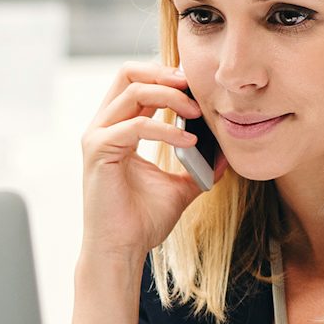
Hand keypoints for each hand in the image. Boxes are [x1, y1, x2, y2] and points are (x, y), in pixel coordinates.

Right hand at [80, 63, 222, 261]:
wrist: (122, 250)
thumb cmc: (142, 222)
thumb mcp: (180, 187)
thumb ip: (198, 166)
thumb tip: (226, 153)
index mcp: (116, 129)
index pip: (136, 82)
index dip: (166, 76)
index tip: (197, 86)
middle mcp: (102, 127)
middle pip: (127, 73)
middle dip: (164, 73)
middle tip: (194, 86)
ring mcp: (98, 137)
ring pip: (133, 91)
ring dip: (170, 97)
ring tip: (198, 112)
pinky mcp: (99, 151)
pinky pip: (136, 125)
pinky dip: (166, 129)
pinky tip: (189, 141)